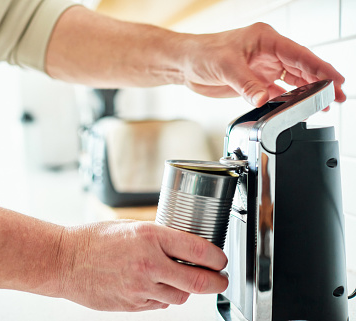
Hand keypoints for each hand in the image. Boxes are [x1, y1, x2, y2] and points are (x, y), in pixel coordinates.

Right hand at [57, 220, 227, 310]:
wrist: (65, 261)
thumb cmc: (93, 240)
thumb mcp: (130, 227)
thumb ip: (159, 238)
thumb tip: (185, 248)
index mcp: (150, 237)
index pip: (198, 250)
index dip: (217, 258)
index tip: (220, 260)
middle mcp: (149, 263)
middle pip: (198, 280)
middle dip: (216, 282)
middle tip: (220, 280)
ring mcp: (141, 287)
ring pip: (180, 296)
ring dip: (185, 289)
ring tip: (176, 278)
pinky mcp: (133, 305)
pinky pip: (160, 304)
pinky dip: (163, 296)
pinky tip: (152, 285)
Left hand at [179, 22, 345, 105]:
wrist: (185, 63)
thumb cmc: (202, 53)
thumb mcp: (225, 67)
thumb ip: (246, 85)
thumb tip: (263, 99)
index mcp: (265, 40)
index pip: (299, 55)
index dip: (320, 68)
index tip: (336, 80)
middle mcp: (267, 53)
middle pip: (301, 68)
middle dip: (321, 83)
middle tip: (337, 97)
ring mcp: (262, 68)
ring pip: (292, 81)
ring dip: (307, 93)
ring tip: (323, 105)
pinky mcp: (254, 82)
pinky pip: (277, 92)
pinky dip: (288, 100)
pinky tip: (298, 108)